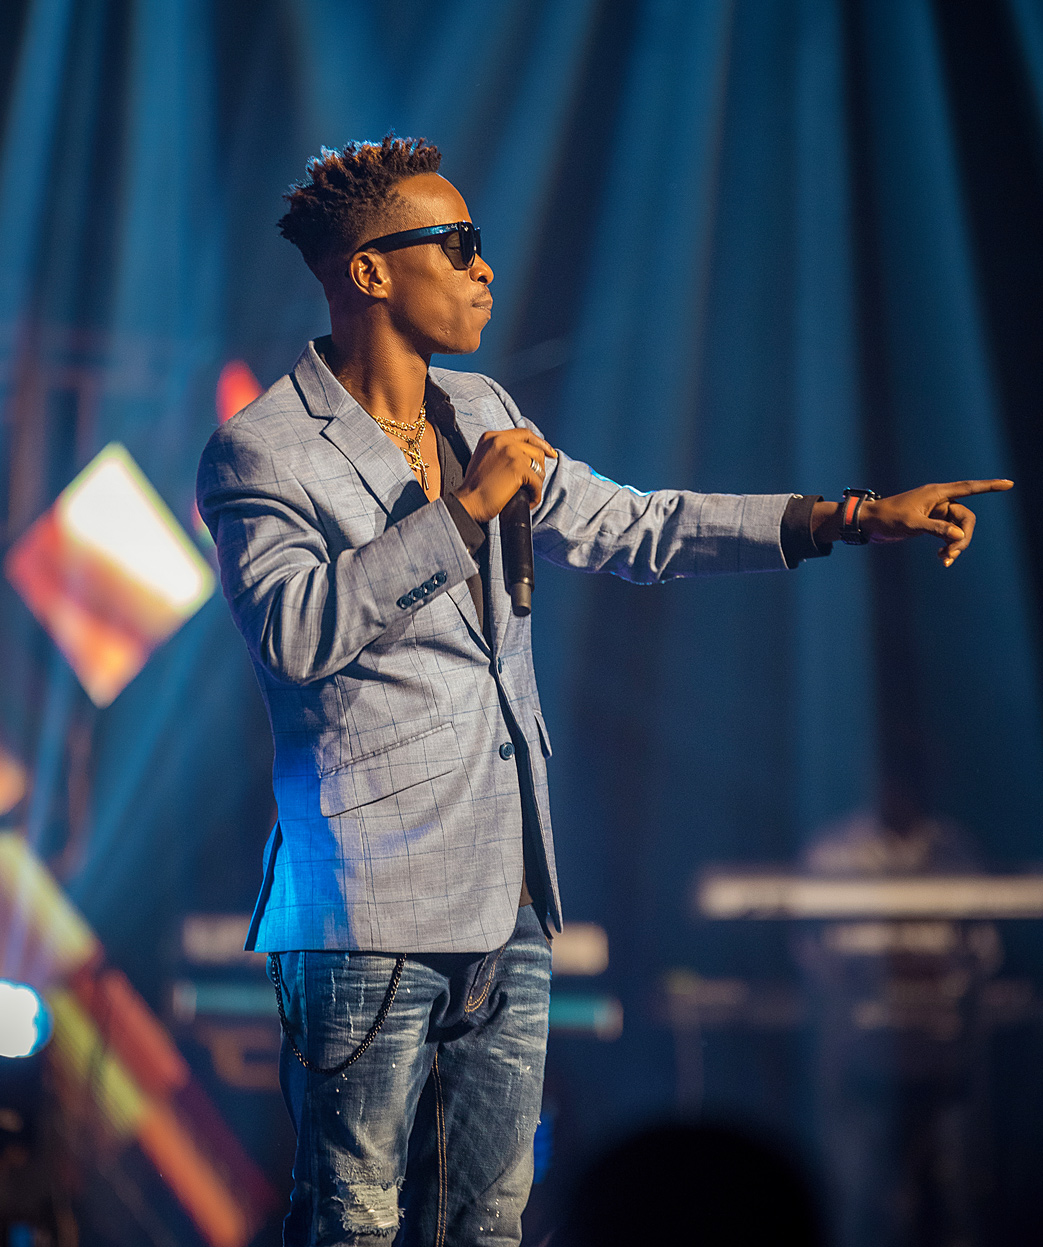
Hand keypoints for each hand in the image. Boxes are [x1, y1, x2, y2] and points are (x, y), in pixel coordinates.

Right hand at [454, 429, 557, 523]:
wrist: (468, 503)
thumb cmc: (475, 488)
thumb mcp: (485, 459)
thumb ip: (501, 452)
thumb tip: (525, 457)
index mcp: (491, 437)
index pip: (524, 434)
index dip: (540, 443)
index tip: (549, 453)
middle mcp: (501, 440)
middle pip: (535, 449)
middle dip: (540, 467)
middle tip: (537, 481)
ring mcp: (510, 452)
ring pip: (539, 464)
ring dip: (537, 481)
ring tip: (529, 492)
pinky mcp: (518, 468)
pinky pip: (537, 481)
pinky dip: (536, 494)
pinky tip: (528, 501)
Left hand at [815, 479, 1012, 566]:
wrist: (869, 524)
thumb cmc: (886, 518)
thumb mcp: (910, 523)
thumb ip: (935, 528)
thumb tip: (957, 534)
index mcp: (936, 493)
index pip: (968, 488)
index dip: (989, 486)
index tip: (1008, 484)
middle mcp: (939, 501)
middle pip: (965, 517)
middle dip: (963, 536)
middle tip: (952, 553)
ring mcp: (935, 513)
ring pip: (958, 528)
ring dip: (956, 545)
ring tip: (945, 560)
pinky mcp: (930, 524)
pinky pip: (948, 535)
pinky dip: (948, 546)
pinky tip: (942, 559)